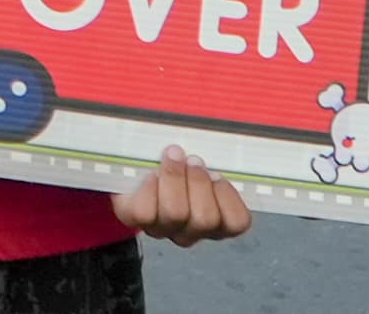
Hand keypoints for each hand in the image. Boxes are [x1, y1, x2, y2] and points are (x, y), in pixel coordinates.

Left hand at [114, 146, 253, 244]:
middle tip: (192, 160)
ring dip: (175, 178)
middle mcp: (191, 231)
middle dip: (199, 182)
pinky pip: (145, 211)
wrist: (130, 166)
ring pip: (176, 213)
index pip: (237, 222)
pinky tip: (150, 173)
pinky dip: (149, 187)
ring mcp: (163, 228)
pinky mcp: (135, 221)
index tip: (217, 174)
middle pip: (206, 219)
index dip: (229, 197)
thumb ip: (213, 158)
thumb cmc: (173, 161)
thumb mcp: (198, 159)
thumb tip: (223, 137)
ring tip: (172, 157)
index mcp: (216, 220)